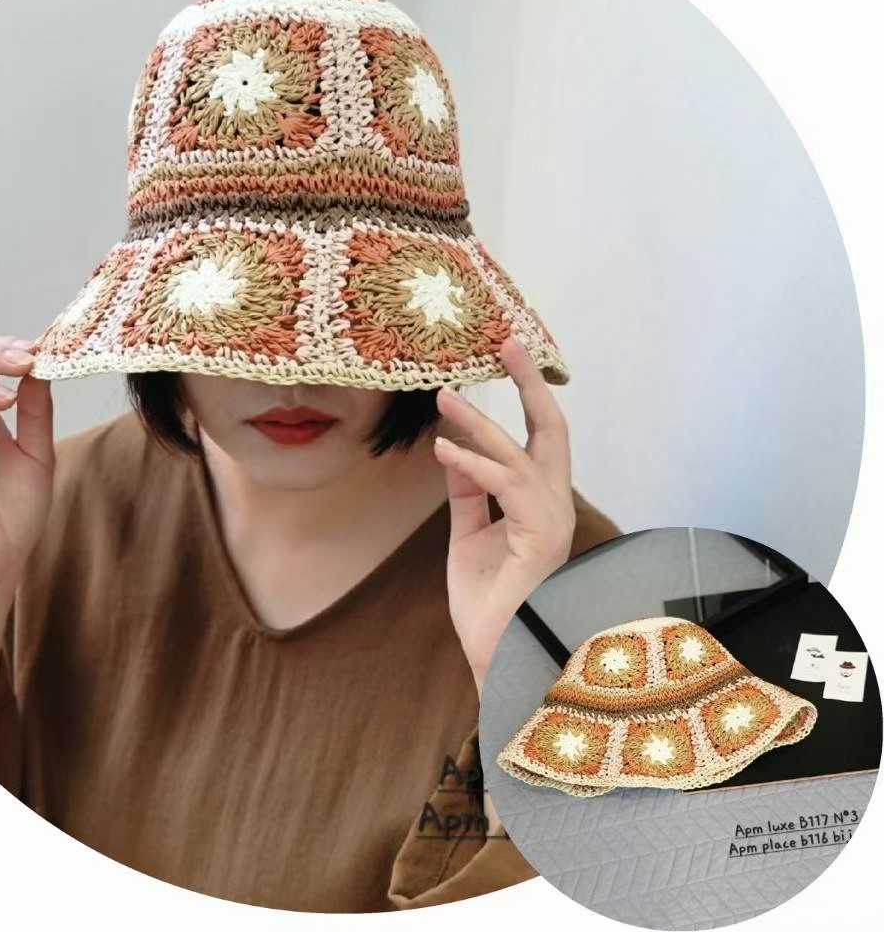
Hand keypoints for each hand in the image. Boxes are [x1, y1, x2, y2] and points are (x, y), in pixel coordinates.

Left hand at [434, 336, 575, 695]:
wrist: (496, 656)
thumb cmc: (489, 602)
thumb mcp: (469, 534)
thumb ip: (469, 493)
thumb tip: (454, 450)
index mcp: (541, 503)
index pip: (537, 439)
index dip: (525, 398)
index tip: (503, 358)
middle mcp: (554, 505)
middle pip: (552, 430)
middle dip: (531, 384)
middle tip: (509, 341)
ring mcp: (552, 521)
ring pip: (522, 453)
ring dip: (481, 421)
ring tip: (444, 395)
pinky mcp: (539, 539)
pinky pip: (507, 488)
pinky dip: (474, 464)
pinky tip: (444, 448)